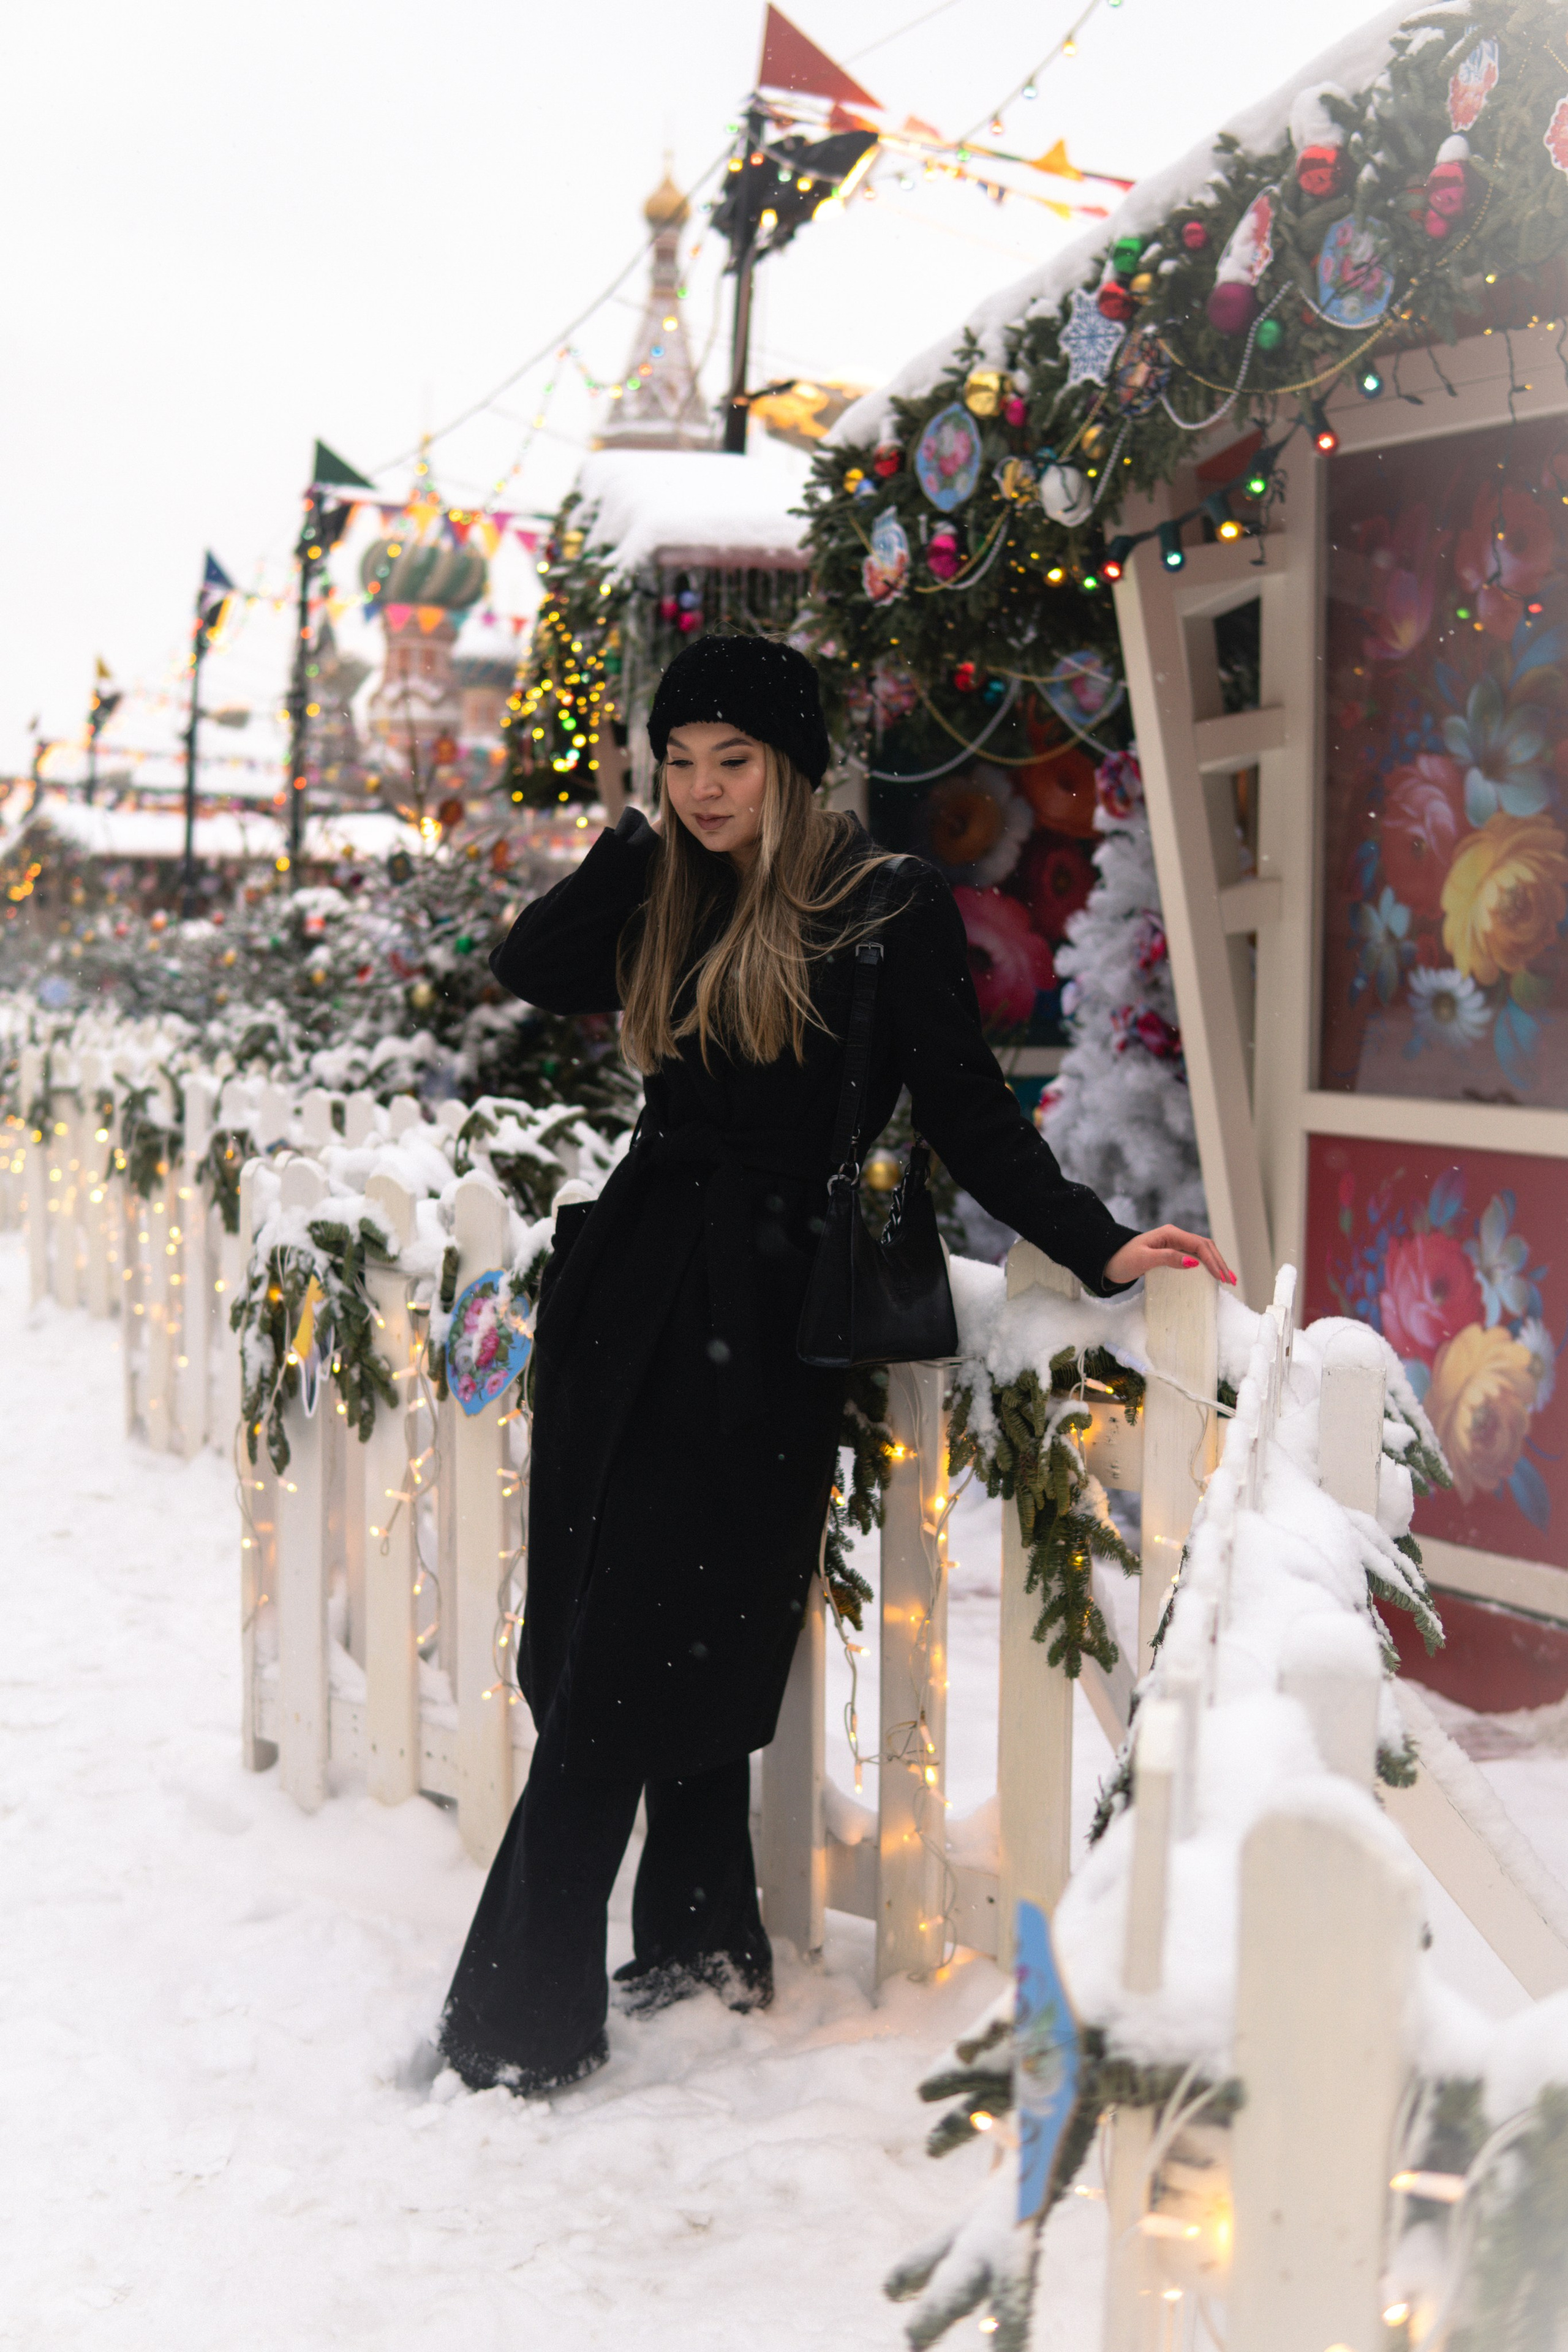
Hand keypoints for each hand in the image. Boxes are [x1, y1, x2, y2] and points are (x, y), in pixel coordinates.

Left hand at [1103, 1225, 1235, 1287]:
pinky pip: (1194, 1256)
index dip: (1213, 1261)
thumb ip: (1168, 1258)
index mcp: (1170, 1233)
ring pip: (1202, 1251)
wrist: (1108, 1261)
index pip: (1199, 1245)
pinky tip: (1213, 1275)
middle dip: (1220, 1262)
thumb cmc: (1123, 1260)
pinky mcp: (1172, 1252)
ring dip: (1216, 1263)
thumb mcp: (1144, 1260)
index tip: (1221, 1277)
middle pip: (1205, 1246)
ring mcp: (1174, 1243)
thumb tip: (1193, 1262)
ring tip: (1228, 1278)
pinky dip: (1207, 1265)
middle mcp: (1174, 1235)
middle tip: (1231, 1280)